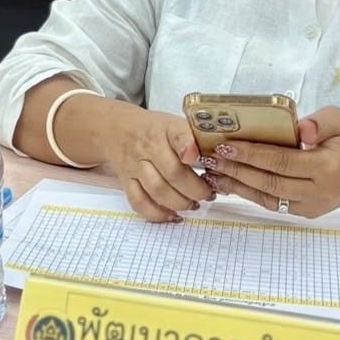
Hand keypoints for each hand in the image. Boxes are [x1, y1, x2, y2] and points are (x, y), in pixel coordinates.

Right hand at [99, 107, 214, 221]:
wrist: (118, 129)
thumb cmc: (154, 130)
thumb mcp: (175, 124)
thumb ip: (195, 139)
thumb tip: (222, 159)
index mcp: (166, 129)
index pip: (178, 135)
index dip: (187, 146)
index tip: (196, 157)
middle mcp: (149, 147)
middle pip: (173, 172)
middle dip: (195, 189)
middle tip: (208, 194)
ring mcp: (135, 165)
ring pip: (157, 190)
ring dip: (180, 203)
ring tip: (193, 204)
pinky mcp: (126, 181)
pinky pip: (139, 202)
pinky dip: (157, 213)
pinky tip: (172, 215)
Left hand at [206, 106, 339, 218]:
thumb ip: (321, 122)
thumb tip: (300, 129)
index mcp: (327, 167)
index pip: (283, 161)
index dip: (253, 155)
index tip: (227, 146)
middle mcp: (318, 191)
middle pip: (270, 182)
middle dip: (237, 171)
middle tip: (211, 159)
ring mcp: (310, 206)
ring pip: (267, 198)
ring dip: (236, 185)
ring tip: (212, 173)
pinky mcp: (303, 212)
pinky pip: (271, 203)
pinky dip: (248, 193)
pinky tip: (229, 183)